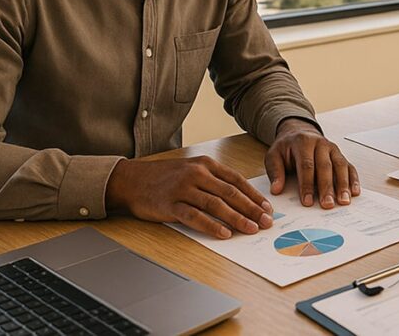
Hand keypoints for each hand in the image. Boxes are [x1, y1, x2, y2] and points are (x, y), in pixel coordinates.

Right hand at [105, 156, 273, 238]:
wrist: (132, 179)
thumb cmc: (165, 177)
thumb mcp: (192, 169)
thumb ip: (214, 180)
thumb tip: (241, 198)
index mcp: (206, 164)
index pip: (237, 180)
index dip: (254, 195)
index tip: (267, 208)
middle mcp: (197, 173)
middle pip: (230, 193)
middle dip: (252, 209)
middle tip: (266, 222)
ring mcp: (183, 188)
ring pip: (216, 205)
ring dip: (237, 218)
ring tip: (251, 229)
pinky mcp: (170, 204)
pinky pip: (195, 216)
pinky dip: (211, 226)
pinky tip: (224, 234)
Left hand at [265, 118, 360, 208]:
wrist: (298, 132)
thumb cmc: (286, 148)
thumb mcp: (274, 155)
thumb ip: (275, 172)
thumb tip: (276, 190)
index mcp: (303, 142)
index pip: (306, 165)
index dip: (307, 184)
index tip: (307, 202)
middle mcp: (320, 144)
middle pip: (325, 167)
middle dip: (326, 187)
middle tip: (327, 205)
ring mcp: (333, 149)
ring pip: (340, 166)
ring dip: (343, 185)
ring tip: (343, 201)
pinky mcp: (340, 155)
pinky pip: (349, 167)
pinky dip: (353, 179)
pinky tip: (355, 192)